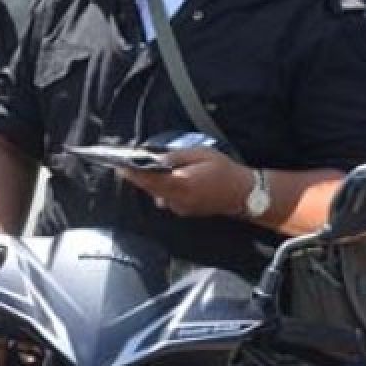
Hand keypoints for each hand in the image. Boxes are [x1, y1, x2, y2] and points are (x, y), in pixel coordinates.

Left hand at [119, 147, 251, 217]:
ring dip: (149, 184)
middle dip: (136, 178)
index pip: (150, 179)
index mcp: (182, 184)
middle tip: (122, 166)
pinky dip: (161, 190)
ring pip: (157, 195)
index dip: (133, 173)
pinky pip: (166, 200)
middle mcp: (179, 200)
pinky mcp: (185, 211)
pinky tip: (163, 180)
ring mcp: (182, 208)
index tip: (119, 166)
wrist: (245, 194)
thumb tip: (156, 158)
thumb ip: (176, 157)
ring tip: (140, 170)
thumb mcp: (201, 154)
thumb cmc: (225, 171)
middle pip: (150, 189)